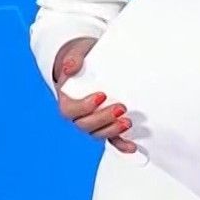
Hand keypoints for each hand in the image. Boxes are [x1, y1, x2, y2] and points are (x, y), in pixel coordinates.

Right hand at [53, 37, 134, 153]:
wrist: (89, 62)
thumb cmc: (81, 59)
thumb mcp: (76, 53)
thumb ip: (73, 59)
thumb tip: (70, 67)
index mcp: (67, 100)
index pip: (70, 110)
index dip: (85, 106)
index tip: (101, 95)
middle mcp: (79, 115)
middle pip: (86, 125)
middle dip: (104, 119)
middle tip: (121, 108)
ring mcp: (93, 121)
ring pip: (98, 134)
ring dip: (113, 131)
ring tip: (127, 122)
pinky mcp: (107, 124)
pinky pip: (112, 139)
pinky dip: (121, 144)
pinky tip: (132, 146)